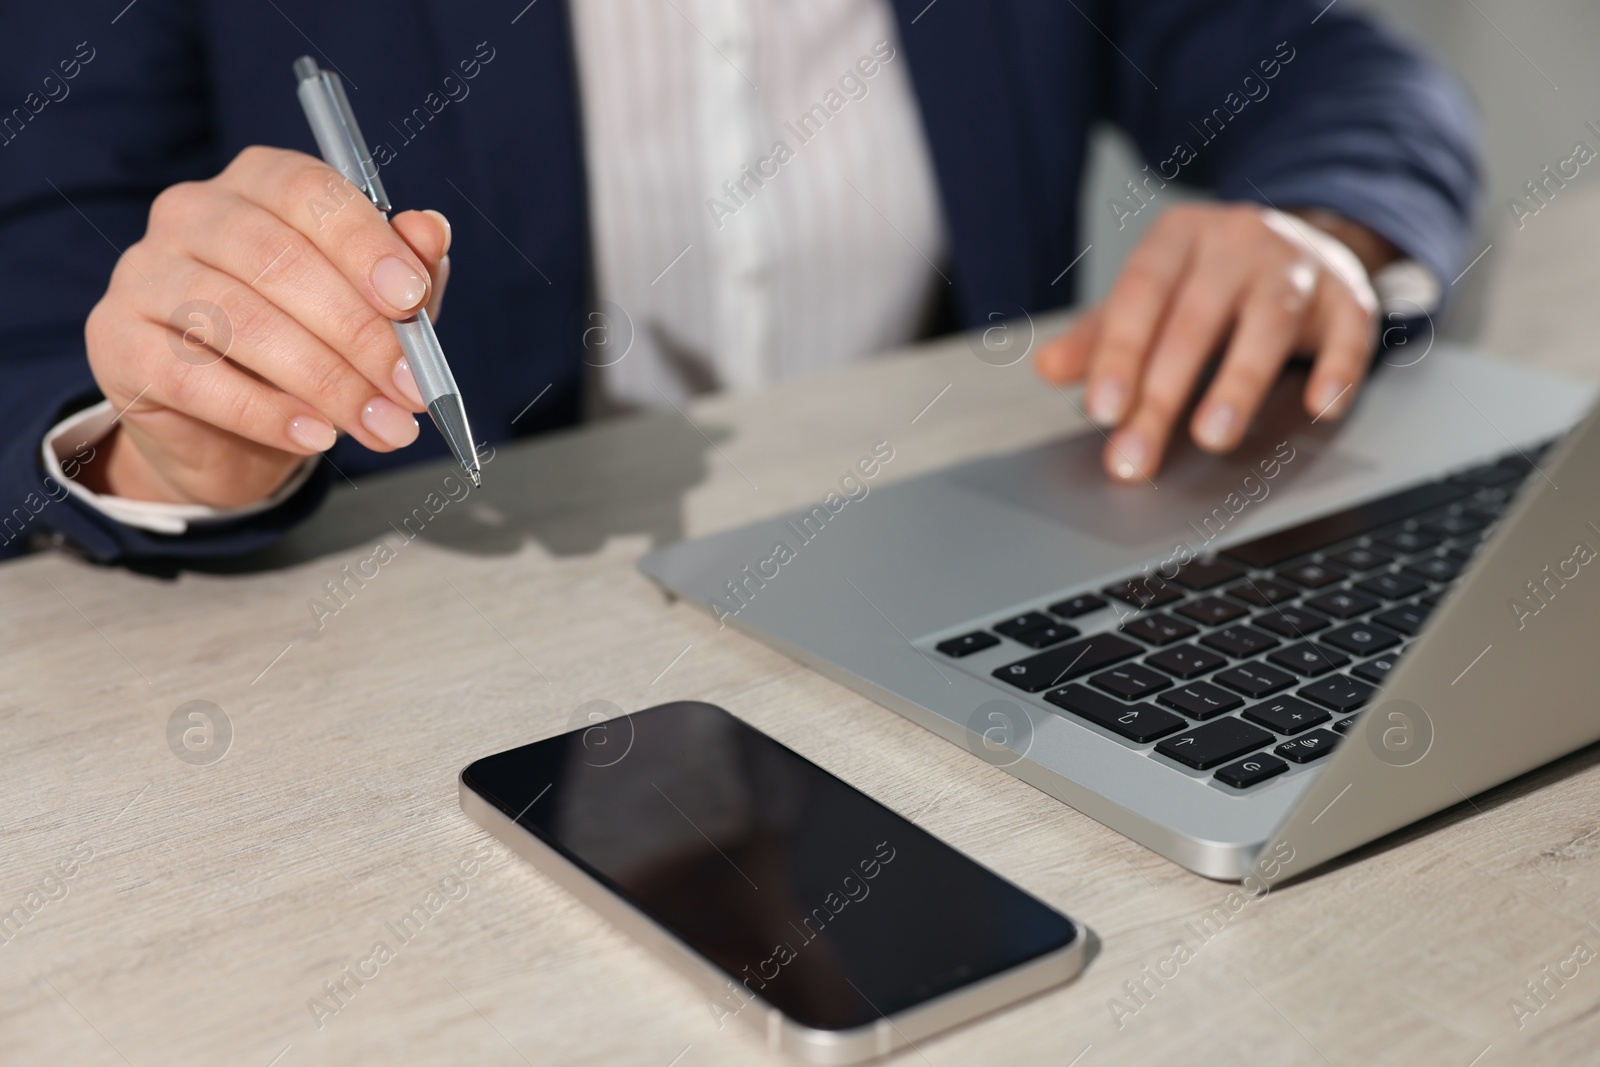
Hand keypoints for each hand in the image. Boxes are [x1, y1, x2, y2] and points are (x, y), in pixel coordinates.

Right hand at [80, 146, 451, 506]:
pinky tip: (314, 436)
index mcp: (257, 183)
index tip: (413, 300)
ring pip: (239, 319)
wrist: (231, 430)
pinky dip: (264, 412)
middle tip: (411, 389)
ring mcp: (144, 274)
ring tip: (380, 425)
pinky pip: (192, 376)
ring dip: (325, 381)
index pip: (306, 191)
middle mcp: (191, 213)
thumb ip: (405, 268)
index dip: (364, 244)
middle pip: (277, 259)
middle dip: (358, 332)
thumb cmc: (311, 345)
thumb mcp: (372, 308)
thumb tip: (431, 229)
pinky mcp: (117, 341)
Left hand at [1035, 203, 1394, 481]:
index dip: (1119, 354)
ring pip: (1270, 322)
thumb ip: (1101, 335)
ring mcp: (1299, 266)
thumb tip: (1048, 369)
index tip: (1102, 412)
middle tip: (1138, 455)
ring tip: (1213, 437)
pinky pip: (1350, 331)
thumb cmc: (1210, 280)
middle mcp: (1240, 242)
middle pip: (1197, 322)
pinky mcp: (1351, 294)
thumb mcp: (1152, 296)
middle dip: (1163, 395)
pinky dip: (1338, 368)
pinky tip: (1320, 406)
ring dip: (1240, 383)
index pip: (1142, 295)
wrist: (1302, 240)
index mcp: (1180, 237)